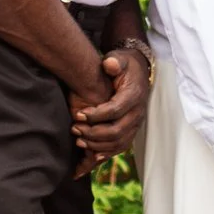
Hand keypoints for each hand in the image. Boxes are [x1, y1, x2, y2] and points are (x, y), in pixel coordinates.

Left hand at [69, 43, 150, 177]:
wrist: (138, 72)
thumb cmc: (124, 66)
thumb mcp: (120, 58)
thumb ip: (114, 61)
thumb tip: (109, 64)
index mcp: (134, 95)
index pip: (115, 110)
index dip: (96, 115)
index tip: (78, 114)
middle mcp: (137, 113)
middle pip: (117, 131)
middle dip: (93, 133)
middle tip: (75, 129)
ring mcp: (136, 124)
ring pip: (118, 142)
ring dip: (97, 145)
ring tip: (78, 141)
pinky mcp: (131, 131)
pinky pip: (120, 147)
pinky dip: (106, 153)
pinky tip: (90, 155)